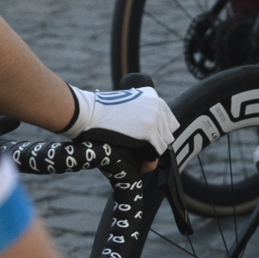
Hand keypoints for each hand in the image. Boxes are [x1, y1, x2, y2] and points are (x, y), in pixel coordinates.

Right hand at [60, 85, 178, 167]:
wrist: (89, 112)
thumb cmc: (101, 112)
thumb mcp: (127, 105)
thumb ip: (142, 114)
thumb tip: (152, 135)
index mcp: (152, 96)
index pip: (169, 121)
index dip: (160, 133)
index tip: (150, 141)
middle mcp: (157, 104)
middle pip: (168, 133)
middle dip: (157, 143)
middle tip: (144, 152)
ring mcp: (154, 118)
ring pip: (164, 143)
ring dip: (153, 152)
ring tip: (141, 157)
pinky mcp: (148, 132)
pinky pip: (157, 152)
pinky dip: (150, 159)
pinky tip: (141, 161)